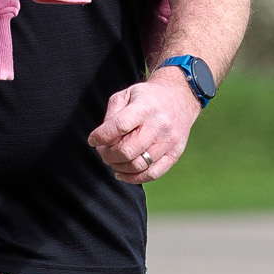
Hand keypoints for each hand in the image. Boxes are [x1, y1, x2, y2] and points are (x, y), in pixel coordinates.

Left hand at [87, 69, 199, 184]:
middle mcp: (158, 125)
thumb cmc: (148, 98)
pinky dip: (134, 178)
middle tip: (102, 151)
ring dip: (118, 166)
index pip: (119, 126)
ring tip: (113, 160)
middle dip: (108, 155)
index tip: (94, 140)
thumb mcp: (126, 94)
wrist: (180, 98)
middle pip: (127, 150)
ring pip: (138, 165)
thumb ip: (112, 115)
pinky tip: (123, 172)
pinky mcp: (174, 153)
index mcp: (144, 107)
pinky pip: (153, 174)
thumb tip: (101, 139)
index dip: (101, 136)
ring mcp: (168, 141)